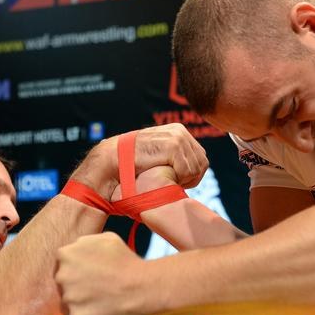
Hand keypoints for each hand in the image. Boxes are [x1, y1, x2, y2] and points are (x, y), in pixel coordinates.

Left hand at [55, 232, 154, 314]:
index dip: (76, 275)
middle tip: (97, 294)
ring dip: (79, 308)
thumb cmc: (130, 263)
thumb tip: (79, 254)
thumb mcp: (106, 239)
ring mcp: (68, 298)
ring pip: (66, 307)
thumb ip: (86, 245)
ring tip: (101, 307)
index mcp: (66, 255)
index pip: (62, 268)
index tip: (90, 280)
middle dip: (76, 291)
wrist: (146, 287)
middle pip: (62, 288)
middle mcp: (62, 276)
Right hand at [72, 124, 207, 199]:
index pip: (201, 157)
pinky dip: (178, 179)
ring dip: (183, 179)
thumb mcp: (157, 155)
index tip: (177, 181)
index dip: (192, 174)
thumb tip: (197, 170)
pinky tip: (163, 177)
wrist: (113, 163)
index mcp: (178, 131)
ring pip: (196, 168)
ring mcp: (177, 137)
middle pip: (202, 163)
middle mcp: (179, 131)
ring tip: (165, 179)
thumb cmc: (133, 166)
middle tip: (171, 182)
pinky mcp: (172, 146)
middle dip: (190, 178)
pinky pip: (187, 171)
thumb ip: (174, 157)